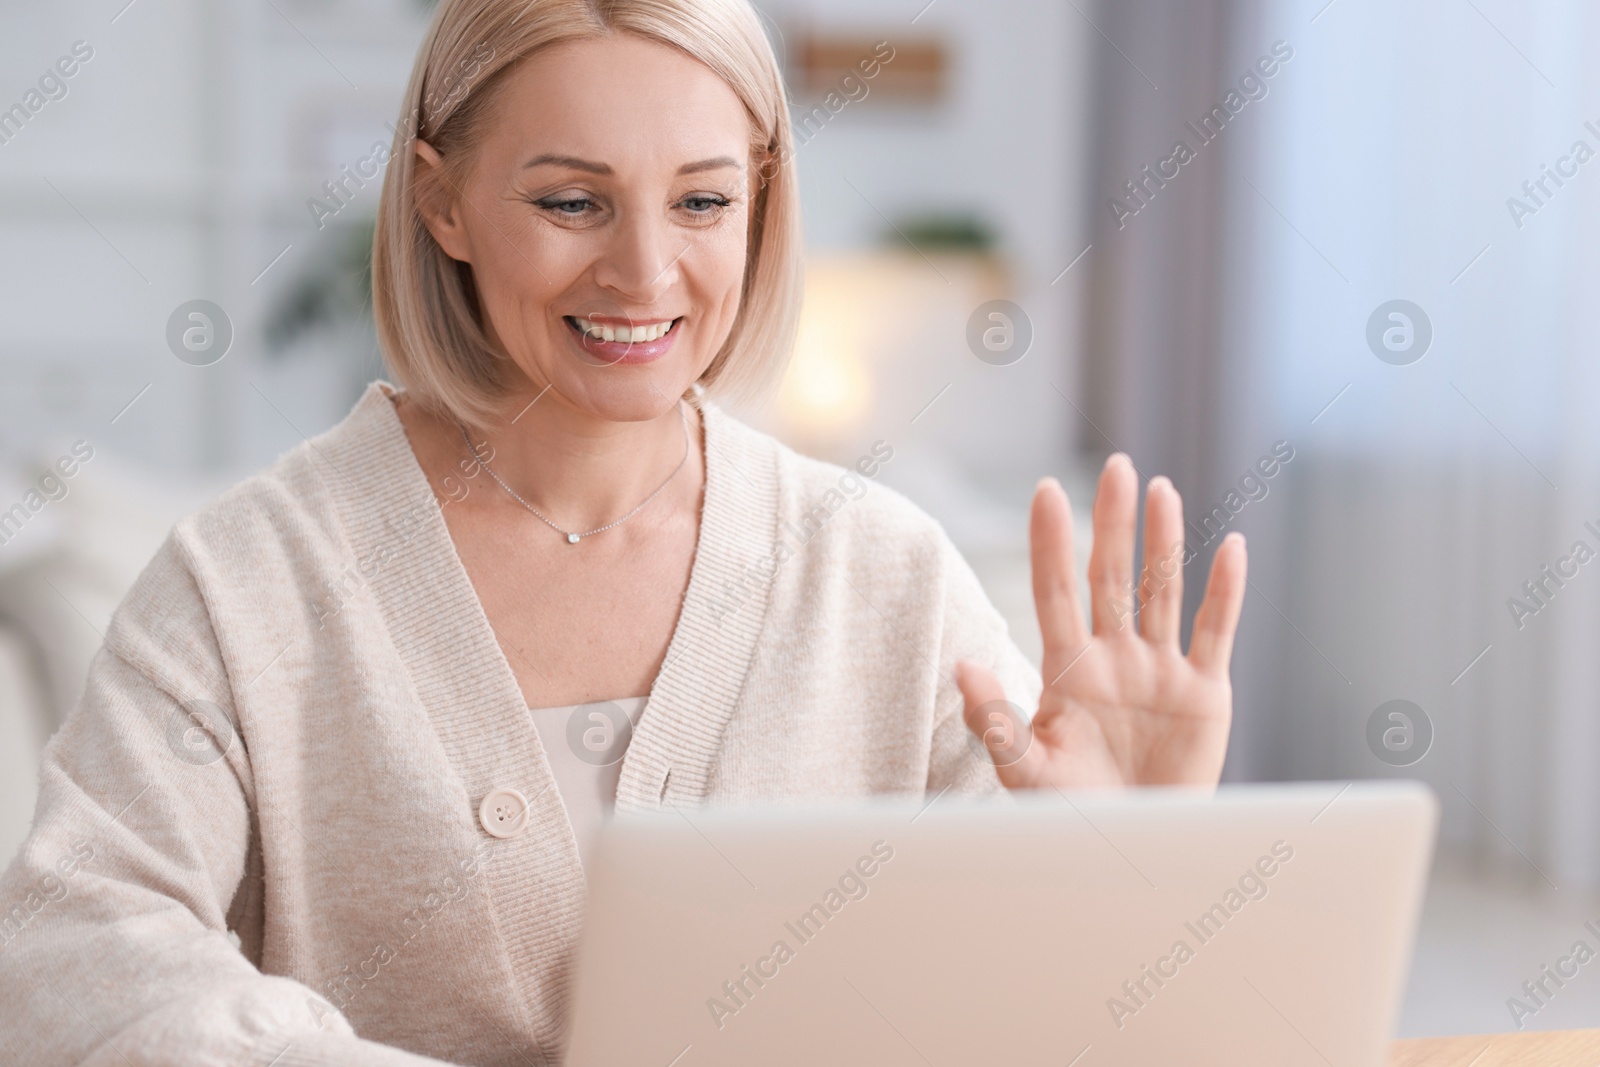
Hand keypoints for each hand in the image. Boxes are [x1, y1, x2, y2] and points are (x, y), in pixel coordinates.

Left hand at [956, 454, 1246, 788]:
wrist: (1133, 853)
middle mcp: (1114, 659)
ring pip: (1163, 592)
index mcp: (1067, 672)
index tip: (1045, 491)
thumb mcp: (1025, 771)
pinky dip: (1226, 591)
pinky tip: (1231, 547)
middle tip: (1115, 465)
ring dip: (1166, 542)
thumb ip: (994, 720)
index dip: (1051, 543)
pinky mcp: (1204, 694)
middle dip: (1112, 522)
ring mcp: (1160, 672)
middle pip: (1112, 576)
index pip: (1056, 592)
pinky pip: (1217, 632)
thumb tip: (961, 666)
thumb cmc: (1071, 816)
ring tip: (1162, 489)